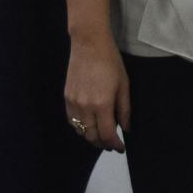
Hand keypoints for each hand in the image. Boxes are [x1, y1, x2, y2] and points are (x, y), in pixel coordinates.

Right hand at [65, 36, 129, 151]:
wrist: (89, 44)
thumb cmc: (111, 62)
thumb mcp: (124, 84)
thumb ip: (125, 109)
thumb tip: (126, 128)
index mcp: (102, 104)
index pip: (106, 134)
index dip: (114, 144)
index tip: (121, 148)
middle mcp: (84, 107)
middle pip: (91, 136)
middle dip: (102, 143)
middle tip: (112, 144)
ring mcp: (73, 103)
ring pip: (80, 130)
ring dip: (91, 136)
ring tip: (102, 135)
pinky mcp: (66, 98)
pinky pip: (72, 120)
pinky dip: (81, 126)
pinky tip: (89, 123)